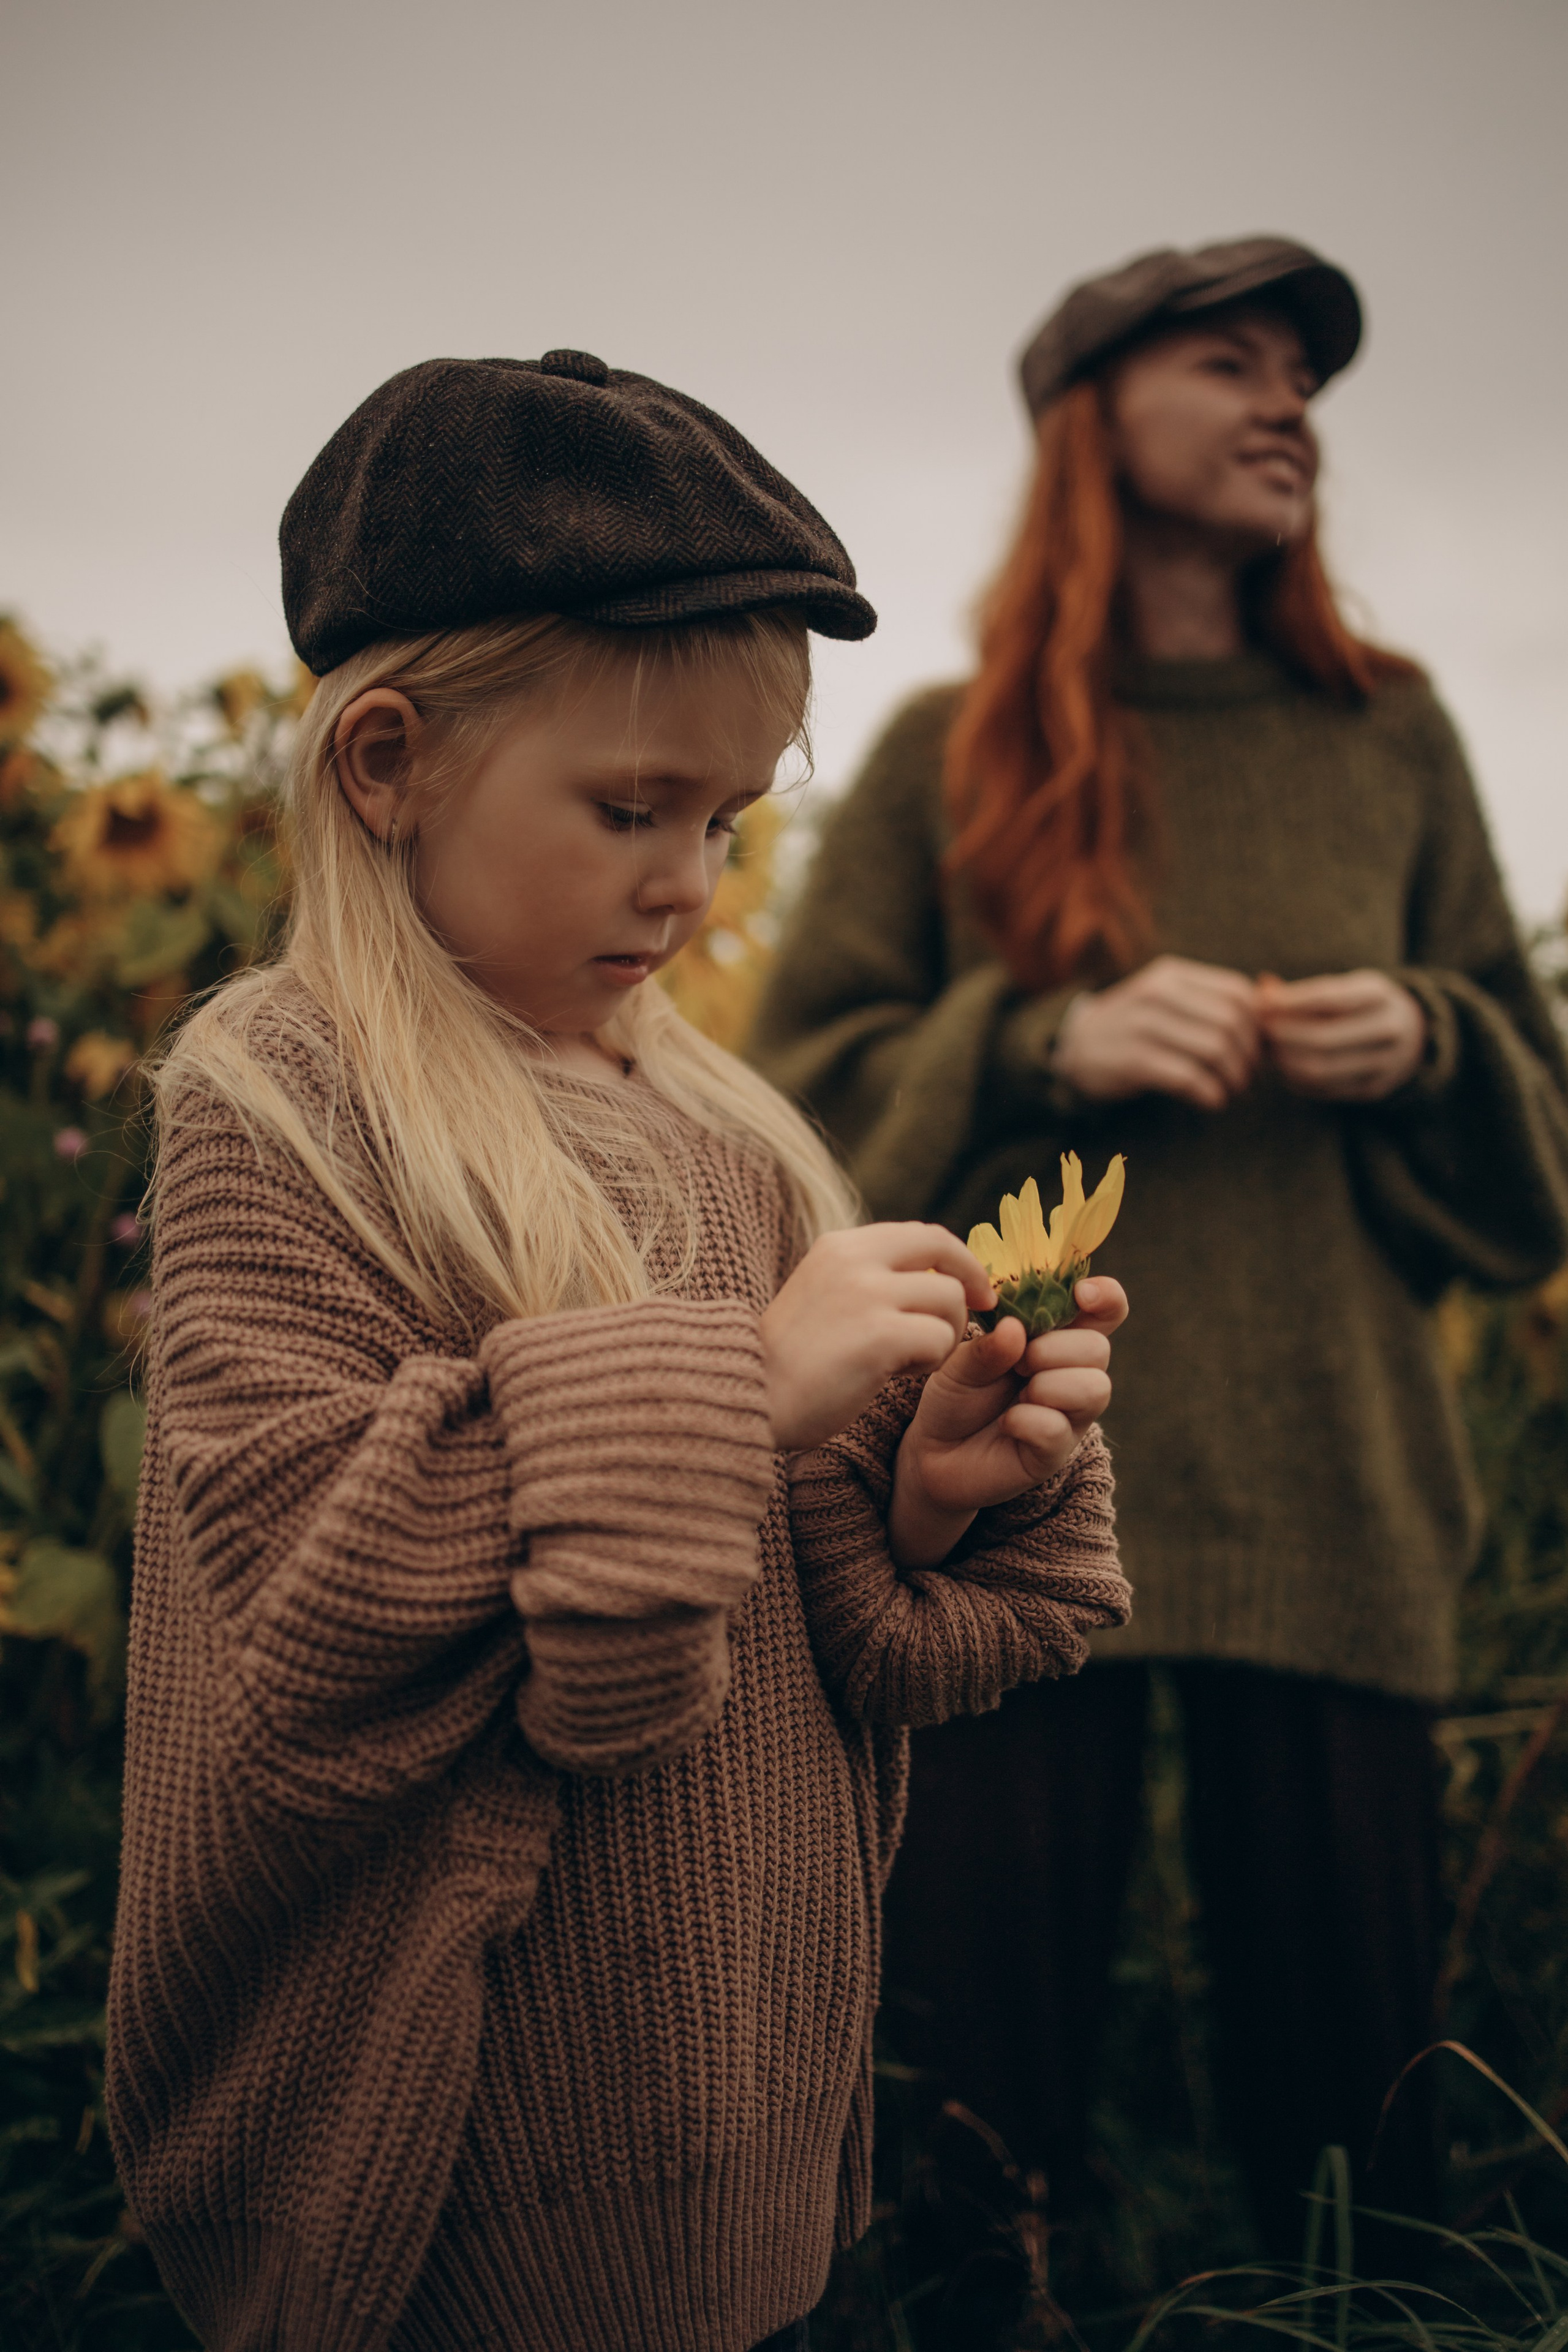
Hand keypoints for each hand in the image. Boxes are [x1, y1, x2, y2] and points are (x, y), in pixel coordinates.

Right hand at [760, 1223, 995, 1454]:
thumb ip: (866, 1277)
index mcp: (841, 1245)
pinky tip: (897, 1375)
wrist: (751, 1396)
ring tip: (909, 1361)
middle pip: (944, 1251)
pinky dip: (930, 1362)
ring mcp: (868, 1293)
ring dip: (943, 1335)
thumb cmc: (789, 1360)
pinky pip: (940, 1340)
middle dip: (971, 1282)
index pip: (921, 1234)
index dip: (957, 1258)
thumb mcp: (823, 1294)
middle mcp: (855, 1258)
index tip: (973, 1285)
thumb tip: (930, 1273)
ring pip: (949, 1300)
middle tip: (981, 1309)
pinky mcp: (881, 1334)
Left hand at [887, 1277, 1126, 1569]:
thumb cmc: (956, 1395)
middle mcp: (1072, 1375)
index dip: (1106, 1296)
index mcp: (1056, 1339)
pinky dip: (1028, 1420)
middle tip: (1018, 1361)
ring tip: (1019, 1390)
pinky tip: (1008, 1422)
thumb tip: (1016, 1328)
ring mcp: (1069, 1416)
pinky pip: (1058, 1428)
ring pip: (1094, 1388)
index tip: (1081, 1293)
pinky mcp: (1053, 1453)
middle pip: (1099, 1348)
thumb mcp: (960, 1362)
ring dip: (1050, 1383)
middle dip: (1056, 1348)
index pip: (1104, 1311)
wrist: (935, 1452)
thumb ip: (987, 1346)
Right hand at [1053, 955, 1260, 1110]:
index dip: (1257, 1025)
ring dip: (1235, 1078)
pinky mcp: (1133, 1060)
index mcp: (1172, 975)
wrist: (1075, 1048)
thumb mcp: (1166, 1000)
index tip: (1256, 1049)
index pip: (1238, 992)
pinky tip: (1212, 1100)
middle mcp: (1158, 993)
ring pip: (1215, 1048)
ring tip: (1232, 1090)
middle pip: (1232, 1022)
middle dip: (1250, 1056)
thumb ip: (1208, 1001)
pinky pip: (1189, 1077)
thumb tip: (1270, 1008)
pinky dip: (1211, 1094)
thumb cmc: (1135, 1027)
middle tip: (1248, 1077)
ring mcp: (1143, 1025)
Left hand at [1257, 969, 1427, 1100]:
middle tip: (1261, 1029)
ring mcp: (1384, 1063)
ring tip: (1270, 1048)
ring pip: (1320, 1069)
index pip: (1328, 999)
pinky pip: (1324, 1089)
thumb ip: (1304, 992)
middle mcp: (1389, 1029)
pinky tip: (1286, 1065)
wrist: (1413, 1035)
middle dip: (1282, 1035)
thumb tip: (1262, 990)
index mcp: (1380, 995)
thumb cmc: (1361, 1006)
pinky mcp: (1374, 1089)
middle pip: (1322, 1039)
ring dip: (1285, 1061)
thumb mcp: (1345, 988)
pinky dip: (1296, 1078)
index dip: (1290, 1002)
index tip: (1262, 1002)